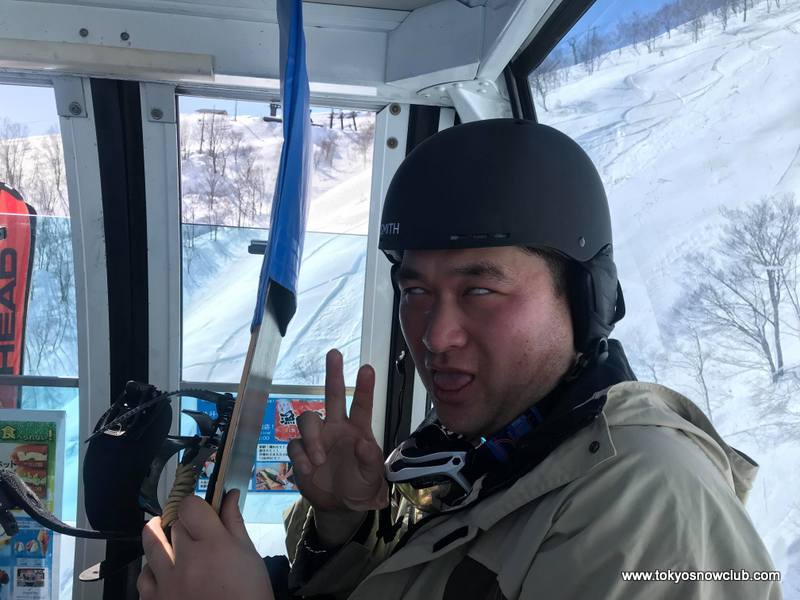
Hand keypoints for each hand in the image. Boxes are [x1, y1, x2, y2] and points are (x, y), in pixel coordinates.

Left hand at [138, 491, 272, 599]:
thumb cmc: (249, 594)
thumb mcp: (249, 555)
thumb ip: (234, 522)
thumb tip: (229, 495)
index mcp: (214, 545)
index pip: (189, 506)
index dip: (195, 505)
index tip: (200, 512)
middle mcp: (186, 560)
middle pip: (173, 525)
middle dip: (183, 524)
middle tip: (193, 531)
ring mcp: (167, 583)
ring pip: (150, 545)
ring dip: (160, 539)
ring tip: (168, 539)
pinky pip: (143, 577)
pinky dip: (152, 571)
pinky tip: (164, 572)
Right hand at [287, 349, 387, 512]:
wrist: (342, 506)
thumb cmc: (361, 484)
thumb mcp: (372, 476)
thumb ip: (370, 461)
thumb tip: (363, 444)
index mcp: (357, 429)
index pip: (362, 405)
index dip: (364, 387)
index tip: (367, 369)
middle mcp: (336, 427)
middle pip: (333, 395)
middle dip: (333, 374)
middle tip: (334, 354)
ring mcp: (317, 438)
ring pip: (307, 419)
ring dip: (312, 438)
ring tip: (319, 459)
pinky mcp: (301, 453)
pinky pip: (295, 445)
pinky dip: (301, 457)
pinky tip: (310, 470)